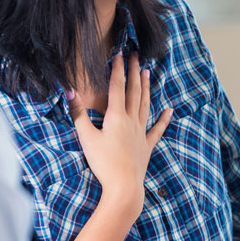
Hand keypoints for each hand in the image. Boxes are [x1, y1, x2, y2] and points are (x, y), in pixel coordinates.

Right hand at [67, 52, 171, 222]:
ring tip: (149, 73)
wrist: (124, 186)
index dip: (118, 69)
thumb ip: (78, 114)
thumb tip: (69, 92)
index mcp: (117, 117)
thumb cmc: (103, 163)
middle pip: (134, 91)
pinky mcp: (147, 145)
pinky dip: (164, 118)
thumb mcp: (86, 138)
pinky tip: (170, 110)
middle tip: (137, 56)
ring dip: (146, 88)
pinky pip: (157, 129)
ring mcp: (142, 133)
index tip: (119, 54)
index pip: (117, 87)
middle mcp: (132, 121)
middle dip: (135, 72)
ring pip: (145, 105)